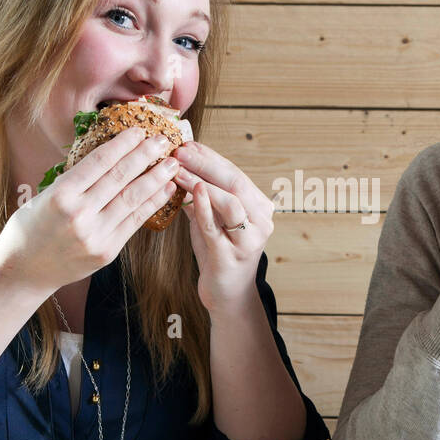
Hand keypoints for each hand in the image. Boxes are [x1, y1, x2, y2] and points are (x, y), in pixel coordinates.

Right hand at [0, 127, 179, 293]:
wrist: (25, 269)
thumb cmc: (31, 227)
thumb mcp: (45, 196)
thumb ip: (75, 180)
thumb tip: (111, 155)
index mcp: (60, 195)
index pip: (99, 162)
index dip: (122, 144)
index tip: (138, 130)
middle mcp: (79, 214)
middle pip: (120, 177)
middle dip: (145, 156)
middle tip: (163, 140)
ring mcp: (95, 235)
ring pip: (132, 199)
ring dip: (156, 178)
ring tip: (172, 164)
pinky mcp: (107, 251)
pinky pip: (135, 221)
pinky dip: (152, 203)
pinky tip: (165, 190)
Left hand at [171, 141, 274, 311]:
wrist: (227, 295)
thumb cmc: (218, 254)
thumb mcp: (211, 220)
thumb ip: (202, 197)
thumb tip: (180, 165)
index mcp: (259, 207)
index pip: (235, 174)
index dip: (211, 157)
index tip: (188, 144)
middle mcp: (261, 221)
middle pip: (235, 182)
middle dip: (206, 164)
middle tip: (181, 151)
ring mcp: (249, 239)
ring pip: (230, 201)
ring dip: (202, 181)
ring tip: (178, 168)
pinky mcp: (232, 256)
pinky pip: (216, 227)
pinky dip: (204, 206)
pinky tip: (190, 191)